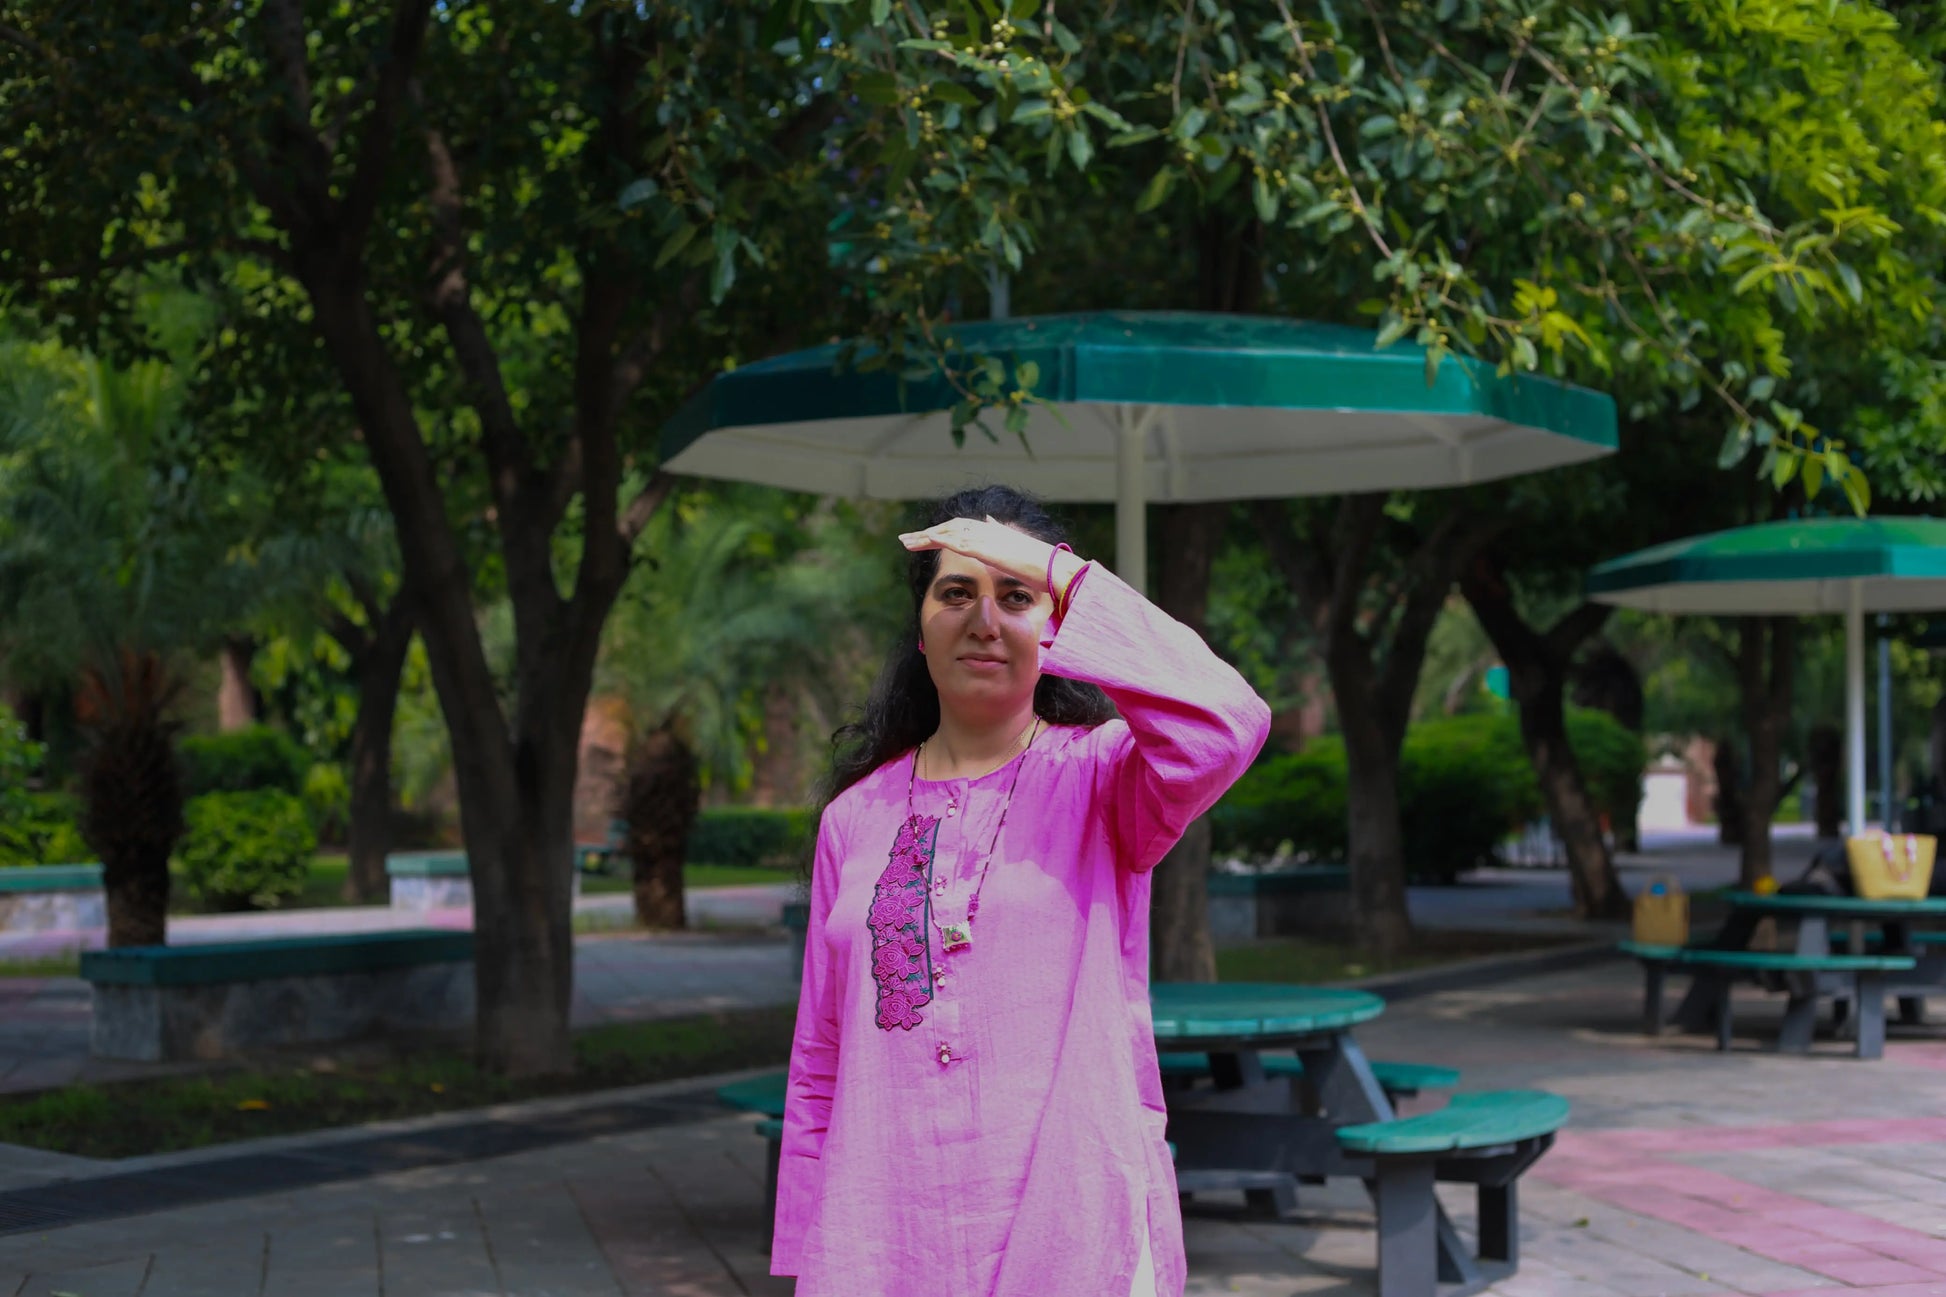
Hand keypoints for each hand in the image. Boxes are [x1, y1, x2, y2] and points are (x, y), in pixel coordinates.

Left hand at [899, 515, 1083, 591]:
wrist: (1053, 568)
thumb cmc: (1041, 566)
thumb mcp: (1018, 549)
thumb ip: (1002, 534)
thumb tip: (990, 520)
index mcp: (994, 530)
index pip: (961, 526)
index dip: (942, 530)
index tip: (926, 536)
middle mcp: (987, 529)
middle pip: (949, 526)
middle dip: (927, 532)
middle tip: (907, 539)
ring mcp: (985, 537)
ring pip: (947, 532)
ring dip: (924, 537)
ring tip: (906, 542)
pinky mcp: (983, 548)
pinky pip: (952, 541)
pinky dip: (935, 540)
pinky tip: (921, 544)